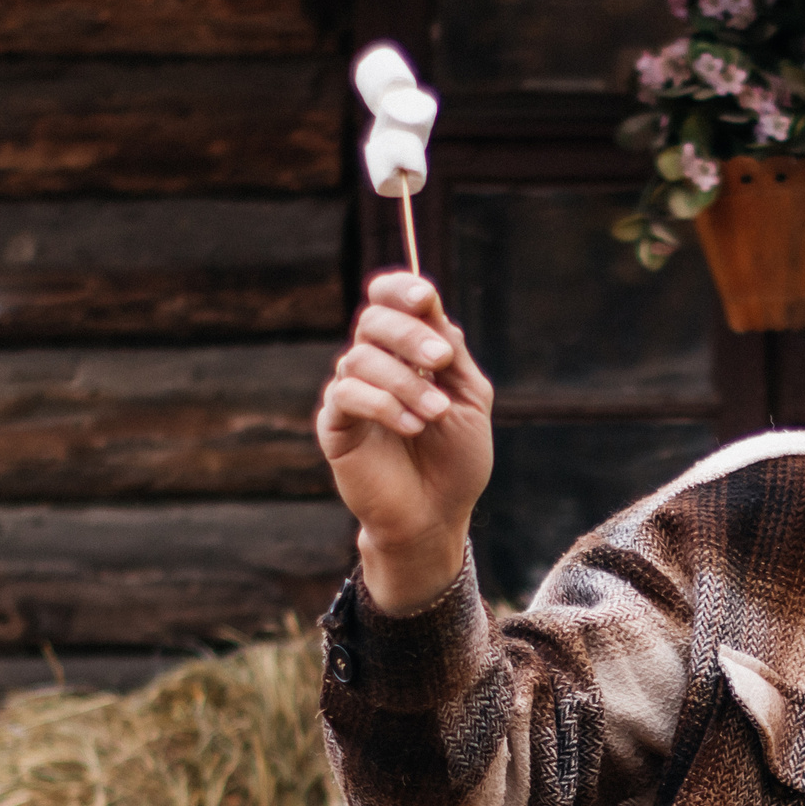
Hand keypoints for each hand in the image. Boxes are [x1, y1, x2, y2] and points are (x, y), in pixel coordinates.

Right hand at [317, 272, 495, 613]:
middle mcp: (375, 365)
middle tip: (441, 360)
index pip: (390, 301)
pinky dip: (382, 404)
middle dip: (409, 333)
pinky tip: (410, 426)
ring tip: (434, 414)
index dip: (400, 289)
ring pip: (361, 358)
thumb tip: (432, 307)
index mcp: (408, 353)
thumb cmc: (456, 461)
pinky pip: (346, 395)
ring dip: (406, 382)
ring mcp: (352, 393)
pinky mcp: (335, 424)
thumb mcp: (470, 401)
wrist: (436, 516)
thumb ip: (453, 355)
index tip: (424, 295)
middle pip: (373, 320)